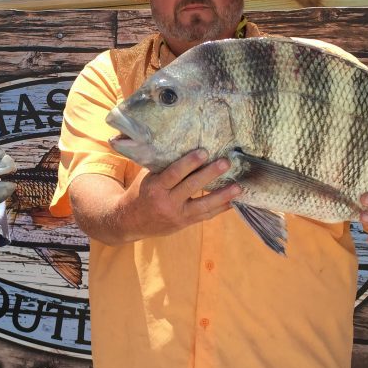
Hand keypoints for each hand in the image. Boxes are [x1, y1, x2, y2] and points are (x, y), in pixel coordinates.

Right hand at [123, 150, 241, 239]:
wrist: (130, 222)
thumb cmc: (140, 192)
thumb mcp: (146, 178)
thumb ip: (162, 165)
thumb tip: (182, 144)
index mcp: (155, 187)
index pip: (173, 174)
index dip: (189, 163)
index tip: (204, 152)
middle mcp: (166, 202)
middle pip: (191, 187)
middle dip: (210, 174)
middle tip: (226, 163)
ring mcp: (177, 215)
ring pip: (203, 205)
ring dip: (222, 196)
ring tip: (238, 187)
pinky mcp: (184, 223)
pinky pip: (205, 216)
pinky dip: (220, 208)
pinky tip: (233, 201)